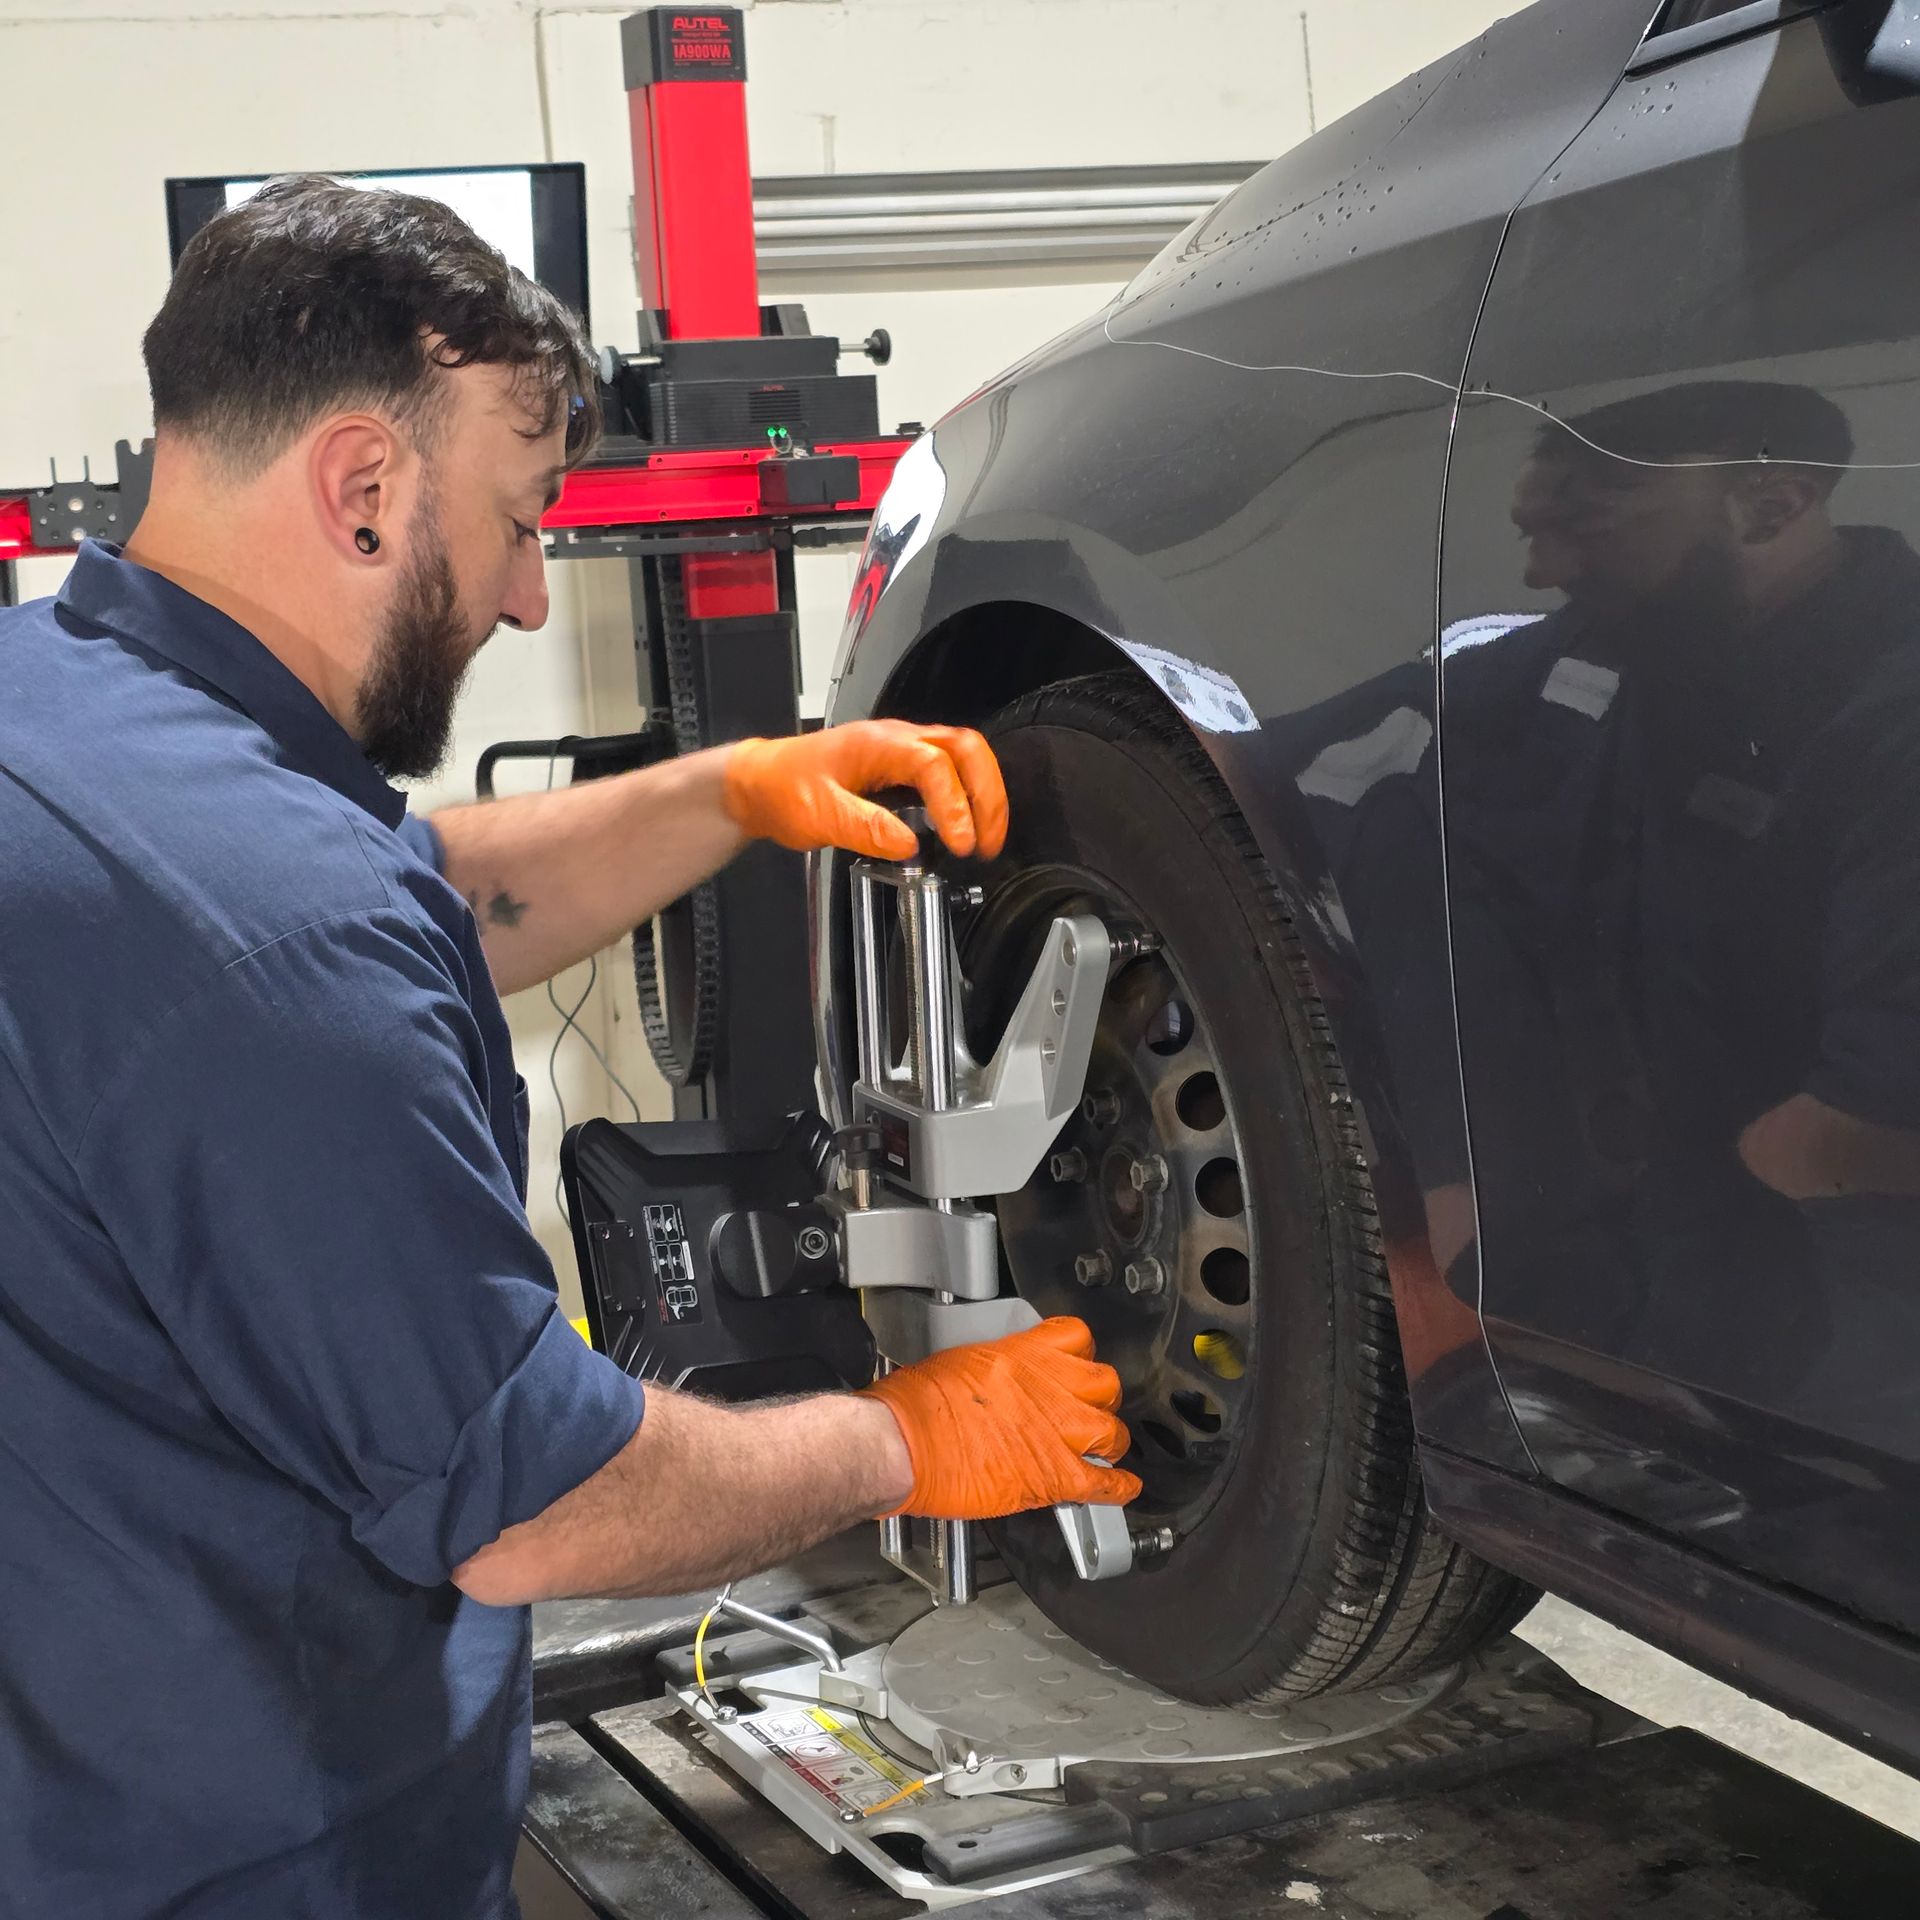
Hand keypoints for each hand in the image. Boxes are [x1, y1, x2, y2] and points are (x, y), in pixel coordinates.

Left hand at [722, 720, 1009, 861]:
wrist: (762, 783)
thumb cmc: (784, 789)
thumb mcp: (816, 814)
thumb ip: (863, 828)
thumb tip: (908, 844)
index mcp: (878, 744)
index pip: (934, 765)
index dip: (954, 805)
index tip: (961, 843)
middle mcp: (897, 740)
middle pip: (966, 749)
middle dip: (987, 795)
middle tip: (988, 840)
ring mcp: (902, 750)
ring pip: (964, 756)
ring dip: (984, 795)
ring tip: (985, 838)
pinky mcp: (902, 767)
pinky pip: (949, 771)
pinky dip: (967, 797)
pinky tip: (965, 826)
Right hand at [860, 1318, 1141, 1521]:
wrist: (901, 1445)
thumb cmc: (913, 1407)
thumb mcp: (956, 1361)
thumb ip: (992, 1370)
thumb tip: (998, 1382)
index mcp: (1021, 1354)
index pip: (1076, 1337)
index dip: (1080, 1355)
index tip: (1076, 1366)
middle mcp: (1047, 1388)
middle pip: (1103, 1383)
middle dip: (1099, 1398)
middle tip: (1088, 1408)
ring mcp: (1055, 1433)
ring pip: (1112, 1431)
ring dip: (1109, 1441)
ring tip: (1102, 1448)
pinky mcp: (1052, 1476)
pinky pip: (1104, 1483)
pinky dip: (1118, 1488)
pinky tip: (1123, 1487)